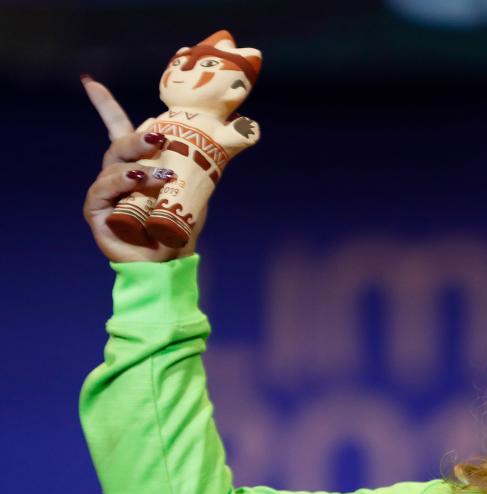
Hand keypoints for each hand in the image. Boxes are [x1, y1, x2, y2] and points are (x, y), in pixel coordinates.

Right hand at [81, 76, 206, 262]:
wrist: (169, 262)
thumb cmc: (180, 224)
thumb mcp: (196, 187)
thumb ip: (202, 160)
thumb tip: (239, 130)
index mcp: (136, 162)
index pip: (117, 128)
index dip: (105, 105)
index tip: (90, 81)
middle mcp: (117, 173)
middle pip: (120, 144)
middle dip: (138, 137)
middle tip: (159, 136)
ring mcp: (105, 191)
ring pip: (115, 165)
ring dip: (139, 166)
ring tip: (162, 175)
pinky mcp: (96, 210)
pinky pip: (103, 189)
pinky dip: (121, 182)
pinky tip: (138, 180)